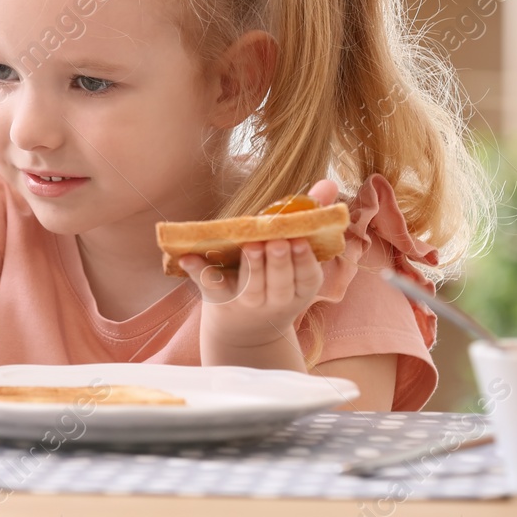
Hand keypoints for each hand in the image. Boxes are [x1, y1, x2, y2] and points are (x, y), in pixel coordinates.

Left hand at [182, 179, 337, 361]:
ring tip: (251, 245)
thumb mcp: (296, 258)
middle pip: (280, 284)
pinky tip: (187, 257)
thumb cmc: (276, 280)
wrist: (246, 332)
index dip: (304, 261)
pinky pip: (210, 287)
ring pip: (251, 288)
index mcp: (299, 290)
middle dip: (279, 263)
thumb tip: (329, 184)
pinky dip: (198, 272)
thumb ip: (310, 220)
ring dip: (252, 267)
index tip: (300, 241)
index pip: (307, 278)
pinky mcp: (219, 301)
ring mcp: (246, 303)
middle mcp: (275, 301)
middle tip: (276, 242)